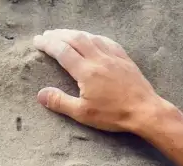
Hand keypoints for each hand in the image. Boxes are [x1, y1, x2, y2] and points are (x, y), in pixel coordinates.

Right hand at [35, 30, 169, 133]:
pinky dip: (94, 37)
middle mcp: (98, 58)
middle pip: (75, 39)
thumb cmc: (113, 115)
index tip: (37, 41)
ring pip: (90, 37)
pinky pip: (106, 41)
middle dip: (58, 35)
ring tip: (64, 34)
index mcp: (86, 71)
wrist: (145, 111)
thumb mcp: (83, 113)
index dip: (48, 44)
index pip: (62, 51)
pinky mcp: (124, 58)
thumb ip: (60, 102)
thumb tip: (40, 94)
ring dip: (75, 33)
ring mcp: (113, 56)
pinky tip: (92, 38)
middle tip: (47, 35)